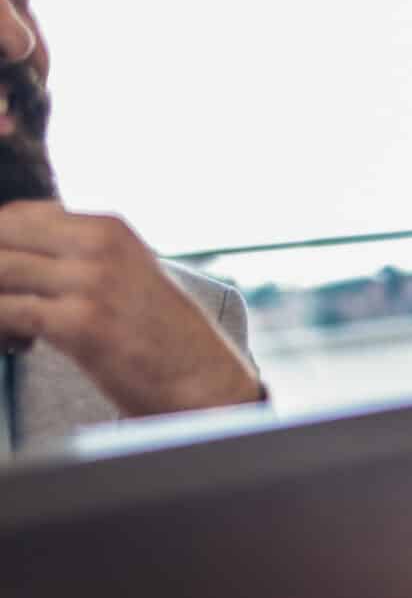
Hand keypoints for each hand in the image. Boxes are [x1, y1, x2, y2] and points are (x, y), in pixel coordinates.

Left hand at [0, 201, 261, 415]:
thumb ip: (79, 257)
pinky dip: (0, 329)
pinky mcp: (82, 323)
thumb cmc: (166, 338)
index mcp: (108, 228)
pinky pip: (9, 312)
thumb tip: (16, 260)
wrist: (206, 382)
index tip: (4, 278)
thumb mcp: (129, 275)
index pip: (18, 216)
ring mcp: (91, 282)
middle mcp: (99, 245)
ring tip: (7, 329)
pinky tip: (17, 345)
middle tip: (2, 299)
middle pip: (1, 237)